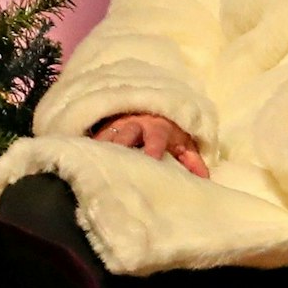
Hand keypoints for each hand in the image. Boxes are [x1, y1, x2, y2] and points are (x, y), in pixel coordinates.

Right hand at [89, 113, 209, 177]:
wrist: (150, 106)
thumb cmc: (168, 129)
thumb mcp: (183, 142)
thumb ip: (193, 160)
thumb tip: (204, 181)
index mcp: (158, 127)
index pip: (156, 137)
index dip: (153, 148)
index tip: (151, 159)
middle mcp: (136, 123)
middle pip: (126, 133)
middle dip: (120, 146)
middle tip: (114, 164)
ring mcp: (117, 124)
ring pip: (107, 135)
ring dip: (102, 148)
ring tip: (93, 163)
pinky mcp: (103, 126)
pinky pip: (94, 136)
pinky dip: (89, 147)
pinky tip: (82, 157)